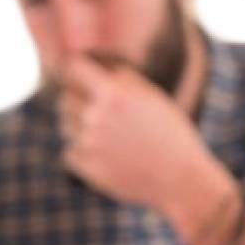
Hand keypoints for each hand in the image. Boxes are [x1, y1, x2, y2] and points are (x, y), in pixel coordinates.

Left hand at [58, 57, 232, 227]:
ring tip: (108, 135)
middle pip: (65, 98)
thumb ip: (123, 79)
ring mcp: (88, 142)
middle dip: (77, 101)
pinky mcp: (85, 166)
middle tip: (97, 110)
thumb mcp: (153, 98)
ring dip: (79, 127)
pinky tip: (105, 155)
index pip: (74, 69)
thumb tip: (100, 65)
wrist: (179, 179)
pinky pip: (69, 151)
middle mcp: (96, 116)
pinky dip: (81, 153)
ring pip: (65, 125)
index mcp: (113, 94)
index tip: (79, 74)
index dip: (76, 70)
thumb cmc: (171, 133)